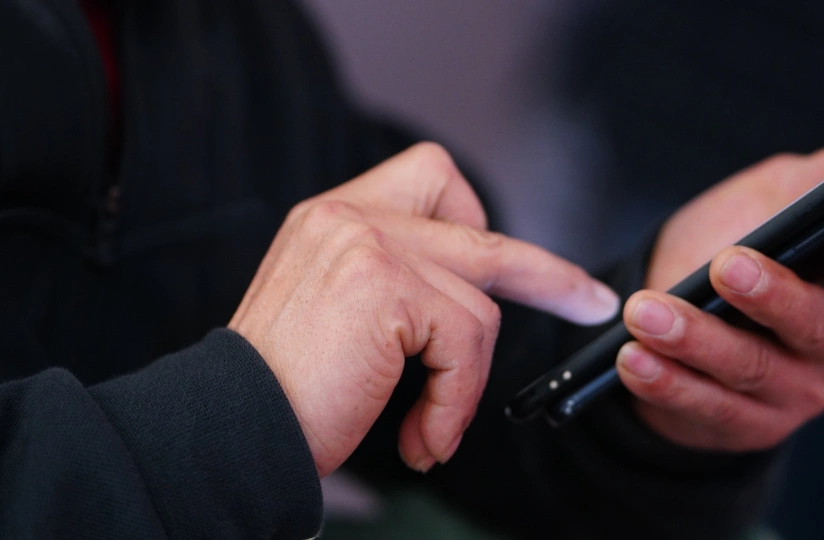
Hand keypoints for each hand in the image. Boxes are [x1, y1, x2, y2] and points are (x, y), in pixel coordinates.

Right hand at [228, 143, 618, 475]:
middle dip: (545, 270)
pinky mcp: (384, 284)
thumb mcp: (339, 317)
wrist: (228, 431)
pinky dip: (455, 400)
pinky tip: (424, 437)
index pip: (433, 179)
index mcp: (335, 218)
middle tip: (589, 302)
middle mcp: (347, 216)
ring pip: (479, 302)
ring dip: (466, 379)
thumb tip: (473, 303)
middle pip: (477, 224)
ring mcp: (366, 243)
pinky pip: (466, 341)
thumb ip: (398, 288)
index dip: (479, 221)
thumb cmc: (284, 392)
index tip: (516, 268)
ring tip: (433, 429)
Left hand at [615, 102, 823, 450]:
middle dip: (769, 295)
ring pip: (747, 368)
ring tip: (644, 310)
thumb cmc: (729, 247)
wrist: (669, 319)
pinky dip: (665, 381)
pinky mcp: (743, 425)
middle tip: (726, 265)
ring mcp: (789, 394)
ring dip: (694, 339)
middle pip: (810, 325)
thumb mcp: (773, 200)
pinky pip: (705, 405)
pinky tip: (631, 359)